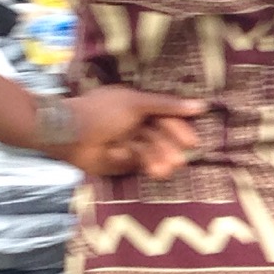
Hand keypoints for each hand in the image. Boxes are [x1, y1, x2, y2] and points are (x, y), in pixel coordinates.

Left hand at [61, 87, 205, 182]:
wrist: (72, 133)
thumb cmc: (103, 112)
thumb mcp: (137, 103)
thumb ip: (167, 105)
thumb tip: (201, 105)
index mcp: (138, 107)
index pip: (166, 117)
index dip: (179, 128)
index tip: (192, 141)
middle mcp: (136, 124)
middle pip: (161, 137)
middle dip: (170, 148)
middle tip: (179, 160)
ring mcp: (129, 143)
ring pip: (152, 153)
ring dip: (160, 161)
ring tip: (166, 170)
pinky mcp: (121, 162)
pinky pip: (138, 164)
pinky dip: (141, 164)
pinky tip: (144, 168)